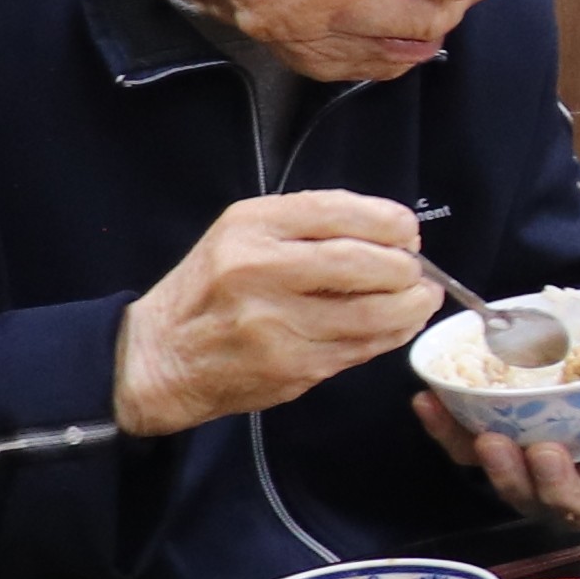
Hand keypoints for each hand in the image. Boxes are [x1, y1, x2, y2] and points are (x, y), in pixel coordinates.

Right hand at [116, 193, 437, 435]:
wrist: (159, 358)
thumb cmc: (210, 290)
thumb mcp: (241, 235)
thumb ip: (307, 226)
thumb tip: (390, 230)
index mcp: (250, 227)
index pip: (338, 211)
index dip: (389, 221)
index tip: (407, 231)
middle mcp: (260, 270)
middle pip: (364, 262)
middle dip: (407, 267)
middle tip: (419, 271)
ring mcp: (277, 324)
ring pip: (374, 312)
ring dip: (412, 305)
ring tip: (420, 298)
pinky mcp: (293, 367)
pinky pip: (362, 348)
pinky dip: (393, 334)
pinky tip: (399, 325)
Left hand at [411, 276, 579, 528]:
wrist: (570, 360)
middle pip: (578, 504)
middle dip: (557, 485)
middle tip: (543, 450)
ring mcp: (537, 473)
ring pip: (522, 493)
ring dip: (503, 473)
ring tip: (488, 439)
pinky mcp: (495, 456)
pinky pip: (467, 456)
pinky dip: (448, 433)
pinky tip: (431, 403)